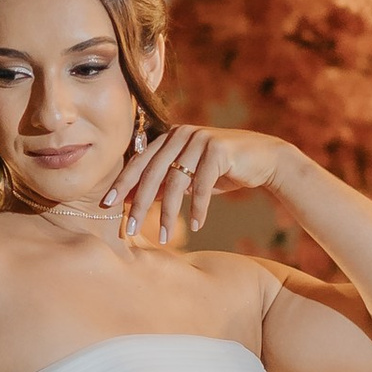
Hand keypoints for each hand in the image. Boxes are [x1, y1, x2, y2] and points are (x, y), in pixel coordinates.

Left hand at [102, 122, 291, 247]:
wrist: (264, 159)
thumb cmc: (223, 170)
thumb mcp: (190, 176)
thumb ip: (165, 182)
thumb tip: (133, 200)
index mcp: (169, 137)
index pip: (140, 162)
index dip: (123, 184)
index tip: (107, 205)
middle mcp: (181, 134)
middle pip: (152, 173)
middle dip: (139, 203)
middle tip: (128, 228)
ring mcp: (200, 139)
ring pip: (176, 182)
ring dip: (167, 213)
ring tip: (163, 237)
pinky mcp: (219, 149)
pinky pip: (202, 185)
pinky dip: (198, 208)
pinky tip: (195, 225)